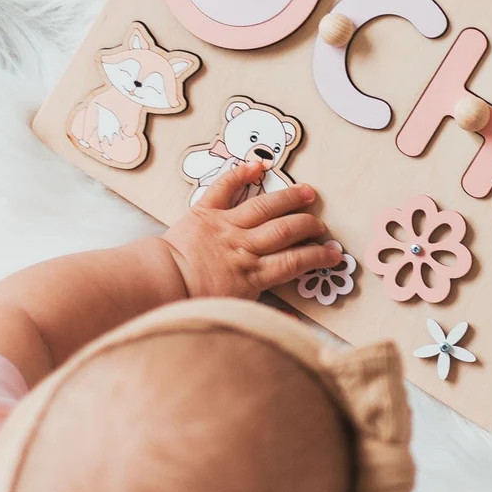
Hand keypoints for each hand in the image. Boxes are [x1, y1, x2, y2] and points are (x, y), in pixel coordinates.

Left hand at [159, 162, 340, 301]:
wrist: (159, 284)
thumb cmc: (194, 302)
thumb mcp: (235, 313)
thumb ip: (266, 316)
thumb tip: (293, 324)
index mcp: (253, 274)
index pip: (296, 262)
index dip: (318, 256)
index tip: (333, 254)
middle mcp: (245, 247)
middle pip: (286, 231)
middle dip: (308, 226)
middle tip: (320, 225)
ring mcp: (226, 226)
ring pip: (265, 207)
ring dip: (289, 198)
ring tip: (307, 193)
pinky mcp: (205, 211)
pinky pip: (225, 188)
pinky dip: (241, 174)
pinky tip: (259, 167)